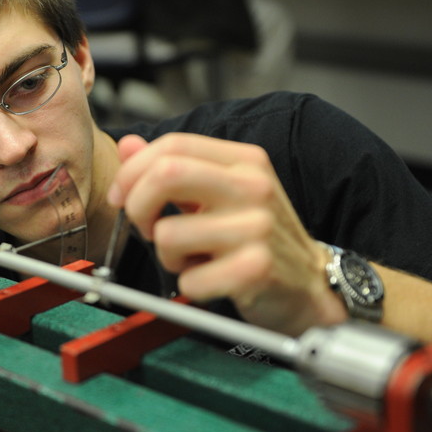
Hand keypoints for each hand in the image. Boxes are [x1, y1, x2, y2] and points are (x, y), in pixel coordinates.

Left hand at [107, 133, 345, 335]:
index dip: (133, 171)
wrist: (309, 284)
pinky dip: (189, 285)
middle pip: (166, 174)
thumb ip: (172, 167)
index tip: (122, 196)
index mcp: (244, 160)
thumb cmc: (257, 237)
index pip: (172, 145)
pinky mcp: (257, 268)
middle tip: (147, 228)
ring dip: (166, 256)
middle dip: (138, 207)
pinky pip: (189, 279)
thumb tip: (128, 145)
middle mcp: (253, 186)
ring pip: (168, 234)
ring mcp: (257, 226)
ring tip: (192, 258)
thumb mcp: (218, 193)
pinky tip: (212, 280)